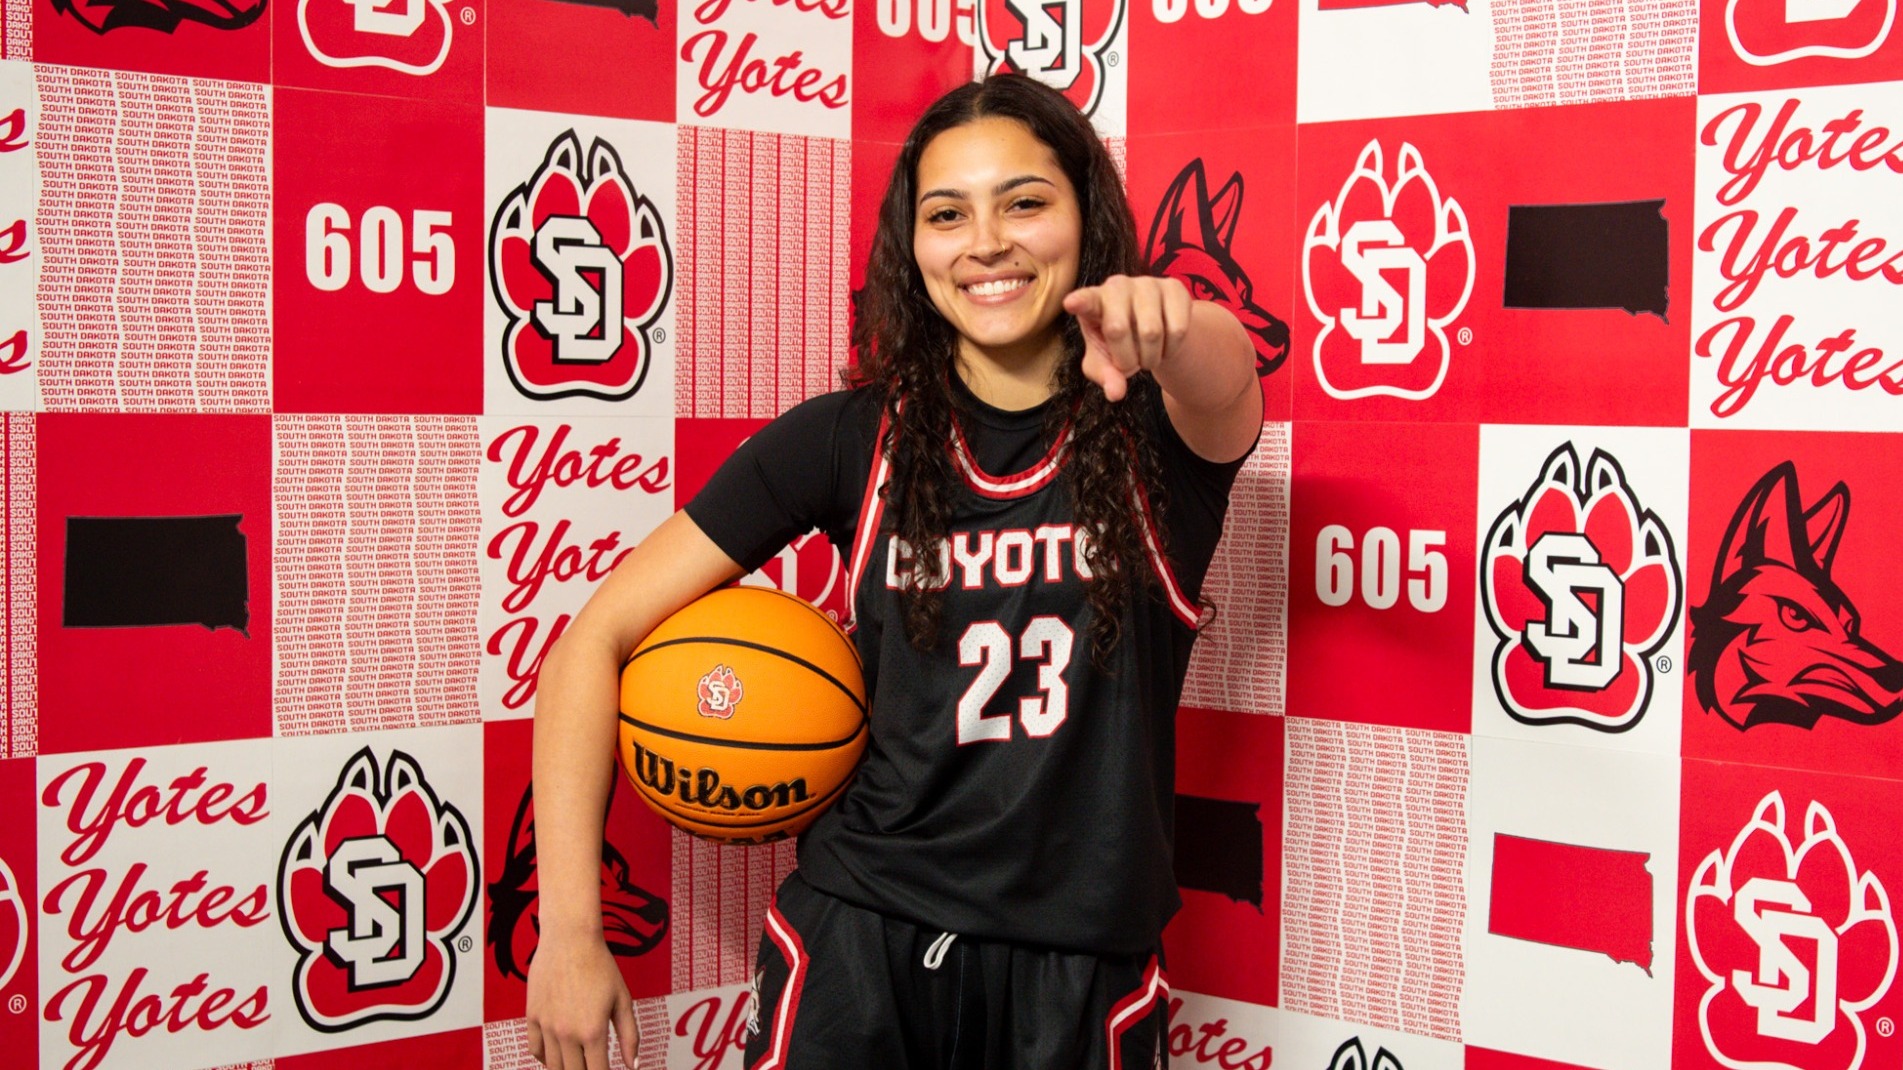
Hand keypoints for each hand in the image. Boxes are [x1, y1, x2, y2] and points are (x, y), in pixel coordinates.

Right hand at [526, 929, 638, 1069]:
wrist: (570, 939)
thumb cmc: (600, 966)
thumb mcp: (622, 1000)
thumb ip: (629, 1035)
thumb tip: (632, 1065)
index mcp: (593, 1031)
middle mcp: (567, 1033)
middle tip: (592, 1064)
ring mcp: (547, 1026)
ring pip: (553, 1065)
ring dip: (566, 1068)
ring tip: (577, 1062)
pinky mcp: (532, 1016)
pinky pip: (535, 1049)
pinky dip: (545, 1057)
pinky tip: (558, 1054)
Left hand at [1063, 274, 1192, 401]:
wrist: (1156, 328)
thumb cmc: (1119, 345)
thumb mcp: (1105, 363)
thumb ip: (1105, 376)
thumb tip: (1116, 393)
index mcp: (1093, 302)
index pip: (1085, 302)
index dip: (1079, 302)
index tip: (1071, 303)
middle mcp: (1117, 286)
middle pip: (1117, 329)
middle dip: (1126, 359)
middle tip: (1130, 364)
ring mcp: (1147, 283)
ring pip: (1152, 331)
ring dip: (1151, 357)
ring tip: (1149, 354)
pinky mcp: (1175, 287)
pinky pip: (1177, 329)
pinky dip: (1172, 348)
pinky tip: (1166, 343)